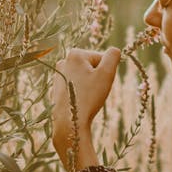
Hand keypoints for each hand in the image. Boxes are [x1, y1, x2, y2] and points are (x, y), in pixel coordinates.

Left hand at [51, 47, 120, 166]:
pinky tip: (79, 102)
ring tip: (87, 98)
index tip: (100, 83)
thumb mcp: (106, 74)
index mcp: (75, 54)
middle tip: (94, 92)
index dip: (106, 71)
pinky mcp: (57, 88)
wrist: (70, 121)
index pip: (101, 58)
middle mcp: (64, 61)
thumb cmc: (89, 97)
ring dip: (90, 86)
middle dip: (98, 78)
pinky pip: (77, 87)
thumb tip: (114, 50)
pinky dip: (81, 93)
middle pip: (92, 67)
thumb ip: (113, 57)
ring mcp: (59, 75)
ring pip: (85, 77)